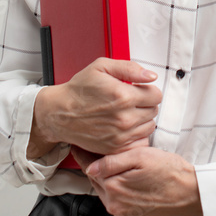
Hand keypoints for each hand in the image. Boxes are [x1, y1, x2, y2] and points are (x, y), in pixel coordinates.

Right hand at [27, 59, 161, 158]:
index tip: (138, 90)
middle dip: (145, 104)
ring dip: (142, 119)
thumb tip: (151, 76)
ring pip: (148, 127)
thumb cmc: (79, 89)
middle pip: (154, 111)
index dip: (148, 90)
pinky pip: (139, 141)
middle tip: (130, 100)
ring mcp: (120, 136)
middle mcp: (124, 118)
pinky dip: (135, 134)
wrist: (59, 113)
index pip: (156, 95)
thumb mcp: (102, 67)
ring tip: (126, 112)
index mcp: (123, 96)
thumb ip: (130, 68)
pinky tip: (124, 126)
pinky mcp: (115, 148)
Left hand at [73, 145, 202, 215]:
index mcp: (113, 188)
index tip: (78, 144)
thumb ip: (112, 161)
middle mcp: (114, 205)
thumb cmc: (170, 172)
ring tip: (113, 162)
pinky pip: (117, 201)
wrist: (192, 194)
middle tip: (95, 148)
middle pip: (96, 181)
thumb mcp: (141, 157)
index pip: (89, 168)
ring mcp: (123, 214)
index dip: (83, 154)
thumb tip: (90, 166)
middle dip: (95, 165)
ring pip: (106, 192)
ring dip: (107, 178)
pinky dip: (117, 190)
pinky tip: (126, 179)